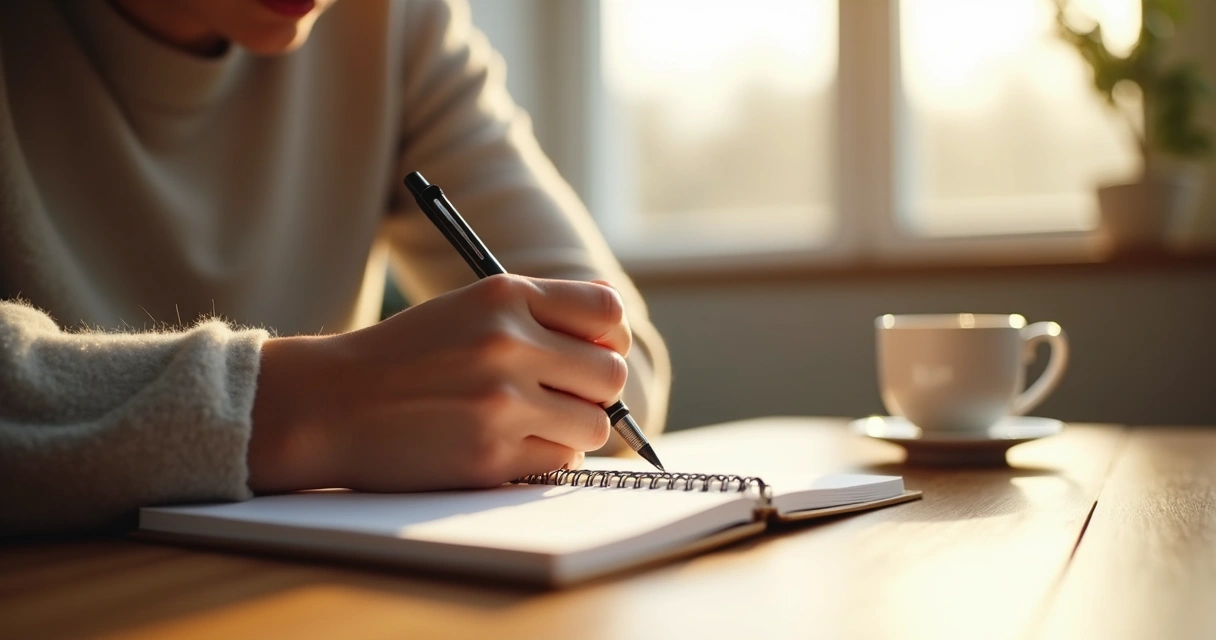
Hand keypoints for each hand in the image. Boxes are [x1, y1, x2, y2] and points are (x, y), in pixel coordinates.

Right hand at [248, 275, 631, 492]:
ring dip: (572, 429)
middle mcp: (508, 343)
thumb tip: (613, 326)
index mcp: (505, 296)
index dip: (608, 340)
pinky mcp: (490, 455)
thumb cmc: (407, 356)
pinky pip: (561, 461)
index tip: (590, 354)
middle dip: (594, 392)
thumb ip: (539, 311)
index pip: (608, 313)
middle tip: (560, 397)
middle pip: (611, 375)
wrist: (332, 403)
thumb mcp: (469, 307)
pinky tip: (506, 444)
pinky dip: (544, 457)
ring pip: (594, 425)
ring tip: (531, 423)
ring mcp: (501, 402)